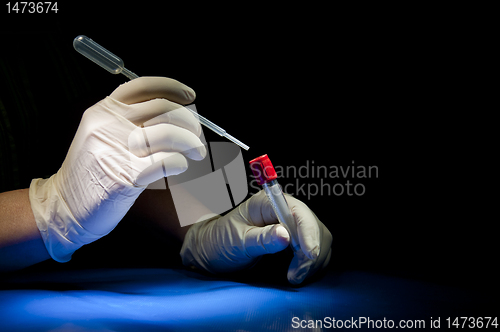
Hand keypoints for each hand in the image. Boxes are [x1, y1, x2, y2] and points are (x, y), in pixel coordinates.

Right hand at [29, 77, 205, 261]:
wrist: (65, 207)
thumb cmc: (91, 172)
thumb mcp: (101, 135)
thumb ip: (128, 121)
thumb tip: (175, 115)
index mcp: (103, 111)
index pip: (142, 86)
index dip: (172, 87)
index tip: (190, 95)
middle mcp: (108, 125)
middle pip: (162, 109)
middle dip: (189, 121)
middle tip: (198, 135)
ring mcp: (116, 149)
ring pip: (168, 134)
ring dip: (191, 143)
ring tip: (197, 152)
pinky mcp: (126, 176)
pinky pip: (166, 161)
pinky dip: (180, 162)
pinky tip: (180, 166)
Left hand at [180, 190, 331, 283]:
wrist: (214, 253)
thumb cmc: (221, 242)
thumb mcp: (237, 241)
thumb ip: (261, 239)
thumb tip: (285, 235)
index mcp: (268, 203)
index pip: (298, 212)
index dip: (308, 232)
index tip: (308, 254)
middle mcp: (284, 210)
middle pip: (313, 227)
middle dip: (310, 253)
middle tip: (295, 275)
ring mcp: (292, 225)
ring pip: (320, 239)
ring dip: (313, 261)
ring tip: (294, 276)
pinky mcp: (297, 240)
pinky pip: (317, 250)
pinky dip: (313, 265)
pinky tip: (299, 273)